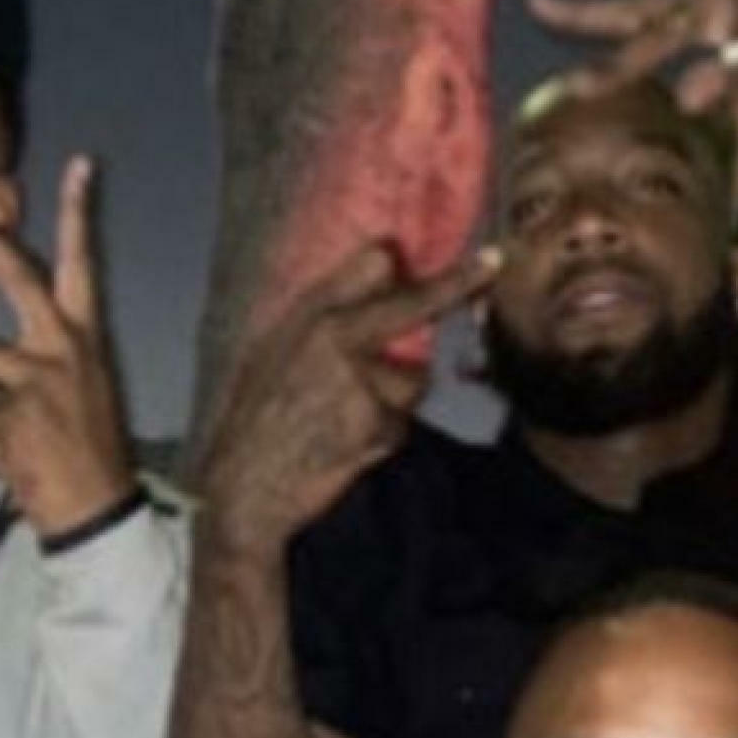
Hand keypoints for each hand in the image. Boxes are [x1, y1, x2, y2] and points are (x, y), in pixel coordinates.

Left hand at [0, 158, 137, 541]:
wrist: (97, 514)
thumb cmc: (87, 456)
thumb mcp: (75, 395)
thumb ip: (36, 364)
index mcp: (86, 336)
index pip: (82, 263)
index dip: (80, 213)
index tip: (81, 161)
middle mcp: (66, 347)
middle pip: (20, 276)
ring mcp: (39, 380)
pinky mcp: (13, 417)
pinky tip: (10, 464)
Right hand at [196, 239, 497, 556]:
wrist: (245, 489)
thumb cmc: (255, 425)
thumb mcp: (272, 356)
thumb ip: (320, 321)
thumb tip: (369, 287)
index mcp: (309, 314)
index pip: (370, 264)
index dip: (401, 262)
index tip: (430, 248)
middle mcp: (336, 335)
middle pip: (413, 302)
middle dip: (457, 284)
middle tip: (493, 263)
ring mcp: (359, 377)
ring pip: (410, 381)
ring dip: (393, 402)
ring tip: (344, 424)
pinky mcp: (375, 420)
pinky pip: (400, 424)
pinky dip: (381, 438)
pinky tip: (346, 448)